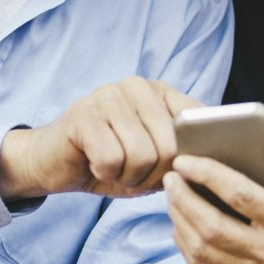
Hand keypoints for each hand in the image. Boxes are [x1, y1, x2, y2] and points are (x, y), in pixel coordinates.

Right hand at [0, 77, 198, 200]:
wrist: (53, 162)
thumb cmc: (110, 161)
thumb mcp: (154, 158)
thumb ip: (181, 153)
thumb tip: (210, 164)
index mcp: (161, 92)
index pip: (197, 122)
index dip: (188, 158)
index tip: (170, 171)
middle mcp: (137, 86)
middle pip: (169, 147)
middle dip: (153, 176)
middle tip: (134, 175)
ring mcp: (108, 96)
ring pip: (142, 156)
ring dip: (128, 177)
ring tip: (115, 169)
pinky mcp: (83, 115)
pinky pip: (111, 159)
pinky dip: (105, 174)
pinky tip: (95, 164)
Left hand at [165, 132, 263, 263]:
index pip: (239, 196)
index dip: (207, 176)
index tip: (185, 160)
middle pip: (212, 227)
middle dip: (183, 200)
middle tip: (171, 176)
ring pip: (202, 250)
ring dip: (179, 220)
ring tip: (173, 195)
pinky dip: (185, 242)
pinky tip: (181, 220)